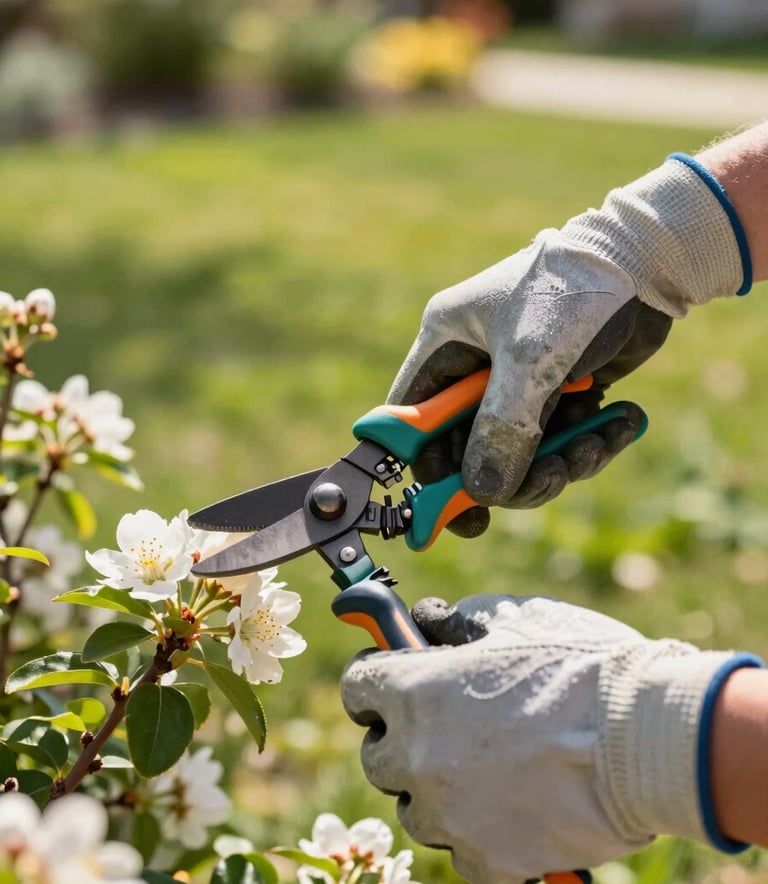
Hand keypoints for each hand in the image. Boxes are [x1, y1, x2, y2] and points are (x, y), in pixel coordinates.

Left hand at [342, 594, 743, 883]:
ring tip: (483, 768)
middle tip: (439, 726)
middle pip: (377, 756)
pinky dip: (475, 831)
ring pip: (414, 808)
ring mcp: (448, 814)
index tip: (389, 681)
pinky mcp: (487, 858)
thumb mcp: (514, 619)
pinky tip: (509, 806)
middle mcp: (417, 756)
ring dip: (434, 789)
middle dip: (400, 739)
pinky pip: (460, 849)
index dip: (374, 680)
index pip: (357, 688)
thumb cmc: (581, 666)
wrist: (646, 737)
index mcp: (415, 692)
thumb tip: (430, 623)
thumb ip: (457, 622)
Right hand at [391, 157, 744, 536]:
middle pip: (471, 450)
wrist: (647, 262)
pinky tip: (622, 423)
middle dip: (510, 474)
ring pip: (521, 454)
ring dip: (559, 464)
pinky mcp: (560, 393)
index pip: (413, 421)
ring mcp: (519, 384)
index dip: (428, 469)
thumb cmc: (573, 293)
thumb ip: (502, 431)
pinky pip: (561, 441)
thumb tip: (482, 494)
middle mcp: (476, 369)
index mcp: (447, 347)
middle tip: (549, 481)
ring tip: (593, 447)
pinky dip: (590, 444)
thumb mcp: (530, 362)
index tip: (458, 511)